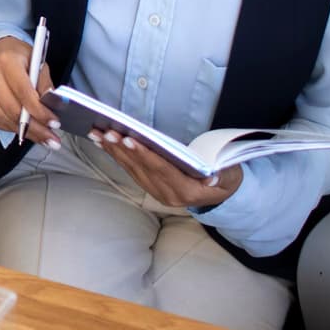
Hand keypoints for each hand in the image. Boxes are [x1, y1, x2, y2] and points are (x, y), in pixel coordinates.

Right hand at [0, 35, 59, 148]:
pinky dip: (9, 128)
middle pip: (12, 109)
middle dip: (34, 128)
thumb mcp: (38, 62)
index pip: (24, 93)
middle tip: (50, 138)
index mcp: (6, 61)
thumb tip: (52, 107)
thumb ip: (45, 84)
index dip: (39, 112)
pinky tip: (23, 131)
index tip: (53, 123)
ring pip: (2, 118)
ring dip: (24, 132)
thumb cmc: (18, 57)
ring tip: (40, 137)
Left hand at [94, 128, 242, 208]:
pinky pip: (130, 169)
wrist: (220, 197)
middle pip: (142, 168)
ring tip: (98, 134)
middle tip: (107, 132)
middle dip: (123, 149)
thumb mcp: (230, 176)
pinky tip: (104, 142)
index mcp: (187, 191)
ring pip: (132, 169)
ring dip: (114, 151)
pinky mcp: (150, 186)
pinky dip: (116, 155)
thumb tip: (213, 176)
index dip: (145, 154)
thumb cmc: (225, 180)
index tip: (129, 139)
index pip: (162, 169)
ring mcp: (157, 192)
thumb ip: (224, 175)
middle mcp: (168, 194)